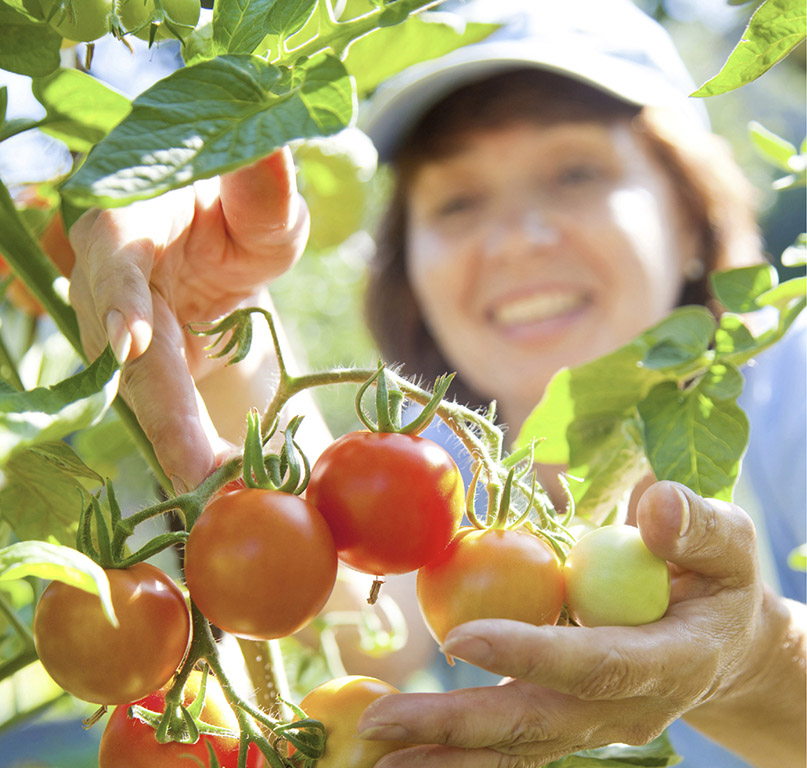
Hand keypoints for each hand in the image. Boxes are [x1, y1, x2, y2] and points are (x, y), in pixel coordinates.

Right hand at [68, 149, 308, 492]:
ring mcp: (121, 328)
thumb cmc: (238, 208)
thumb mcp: (262, 198)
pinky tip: (212, 479)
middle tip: (199, 471)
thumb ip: (261, 187)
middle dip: (159, 411)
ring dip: (173, 441)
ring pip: (138, 389)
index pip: (113, 258)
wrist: (219, 243)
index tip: (130, 345)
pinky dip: (182, 444)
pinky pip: (157, 406)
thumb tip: (267, 145)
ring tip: (213, 487)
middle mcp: (110, 281)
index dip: (118, 300)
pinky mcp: (141, 365)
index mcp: (127, 221)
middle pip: (122, 348)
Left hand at [357, 481, 789, 766]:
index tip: (459, 641)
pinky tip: (402, 746)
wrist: (726, 646)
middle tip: (383, 723)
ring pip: (514, 746)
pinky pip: (508, 738)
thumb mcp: (726, 545)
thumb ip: (696, 527)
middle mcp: (624, 709)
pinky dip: (454, 747)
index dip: (529, 654)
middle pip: (535, 724)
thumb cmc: (720, 582)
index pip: (591, 664)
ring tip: (373, 749)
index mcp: (666, 663)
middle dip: (457, 726)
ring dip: (442, 752)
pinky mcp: (565, 718)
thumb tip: (652, 508)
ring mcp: (592, 723)